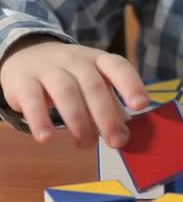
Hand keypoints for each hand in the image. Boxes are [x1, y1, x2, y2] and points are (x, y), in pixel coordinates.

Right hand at [0, 35, 148, 147]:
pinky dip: (40, 120)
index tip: (141, 105)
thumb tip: (125, 135)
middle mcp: (76, 60)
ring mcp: (49, 68)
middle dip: (107, 117)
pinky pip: (32, 99)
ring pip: (66, 92)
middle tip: (116, 142)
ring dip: (79, 123)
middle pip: (93, 86)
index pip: (118, 67)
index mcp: (99, 60)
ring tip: (86, 145)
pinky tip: (46, 139)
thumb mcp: (95, 84)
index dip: (131, 84)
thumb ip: (111, 106)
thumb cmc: (72, 77)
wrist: (27, 55)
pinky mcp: (23, 80)